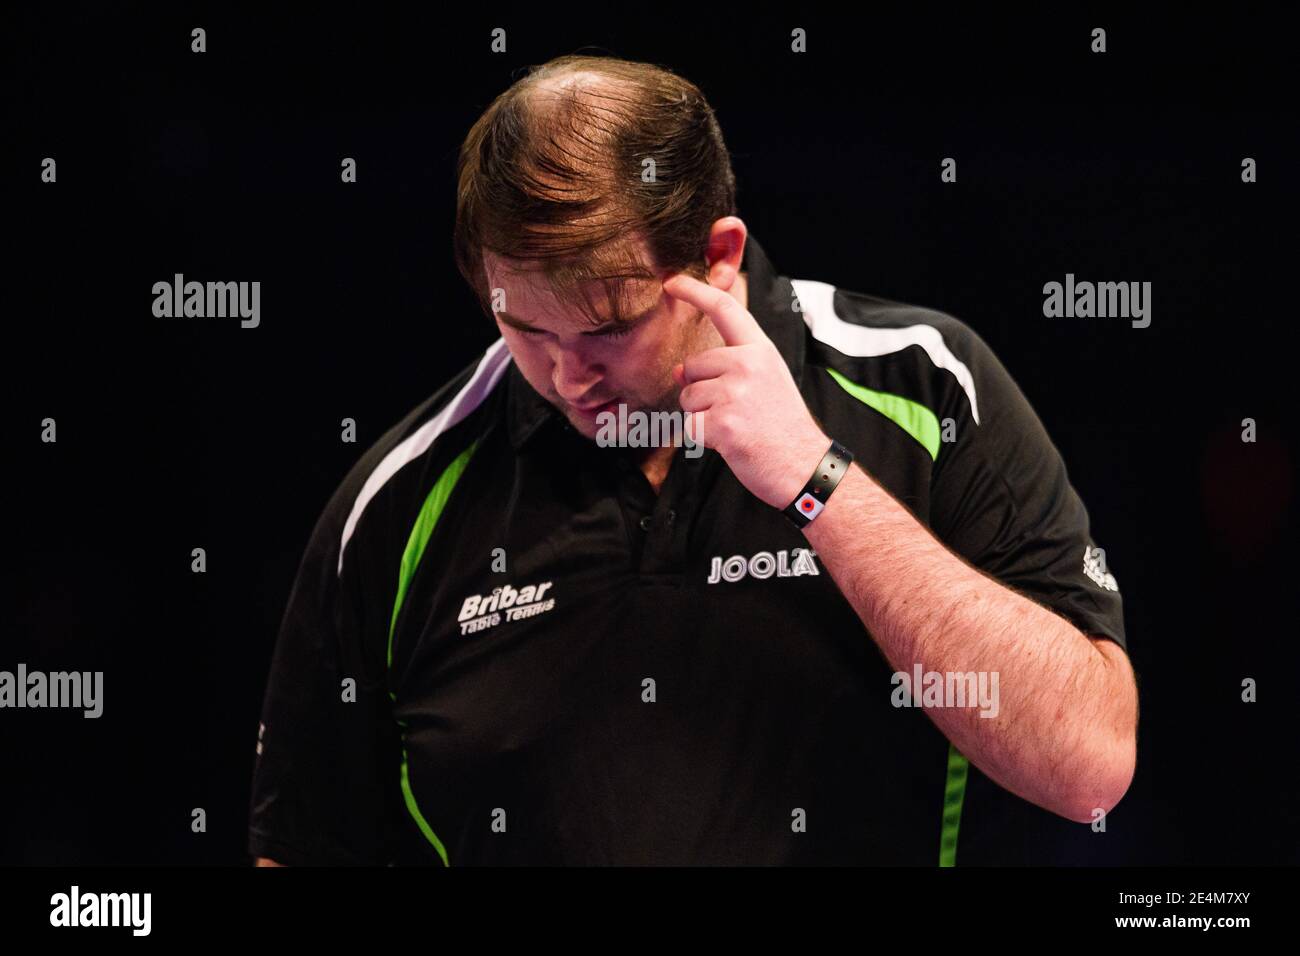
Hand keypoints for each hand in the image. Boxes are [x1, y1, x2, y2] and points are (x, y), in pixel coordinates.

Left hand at [663, 272, 830, 509]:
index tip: (673, 282)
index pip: (725, 310)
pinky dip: (702, 439)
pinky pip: (689, 426)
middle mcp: (748, 364)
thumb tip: (681, 370)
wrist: (805, 467)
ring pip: (688, 398)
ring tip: (736, 427)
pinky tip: (730, 443)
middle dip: (701, 392)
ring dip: (702, 417)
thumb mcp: (765, 385)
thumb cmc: (783, 429)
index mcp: (761, 351)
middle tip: (736, 413)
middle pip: (693, 367)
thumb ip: (727, 370)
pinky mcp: (723, 422)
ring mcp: (735, 393)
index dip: (695, 292)